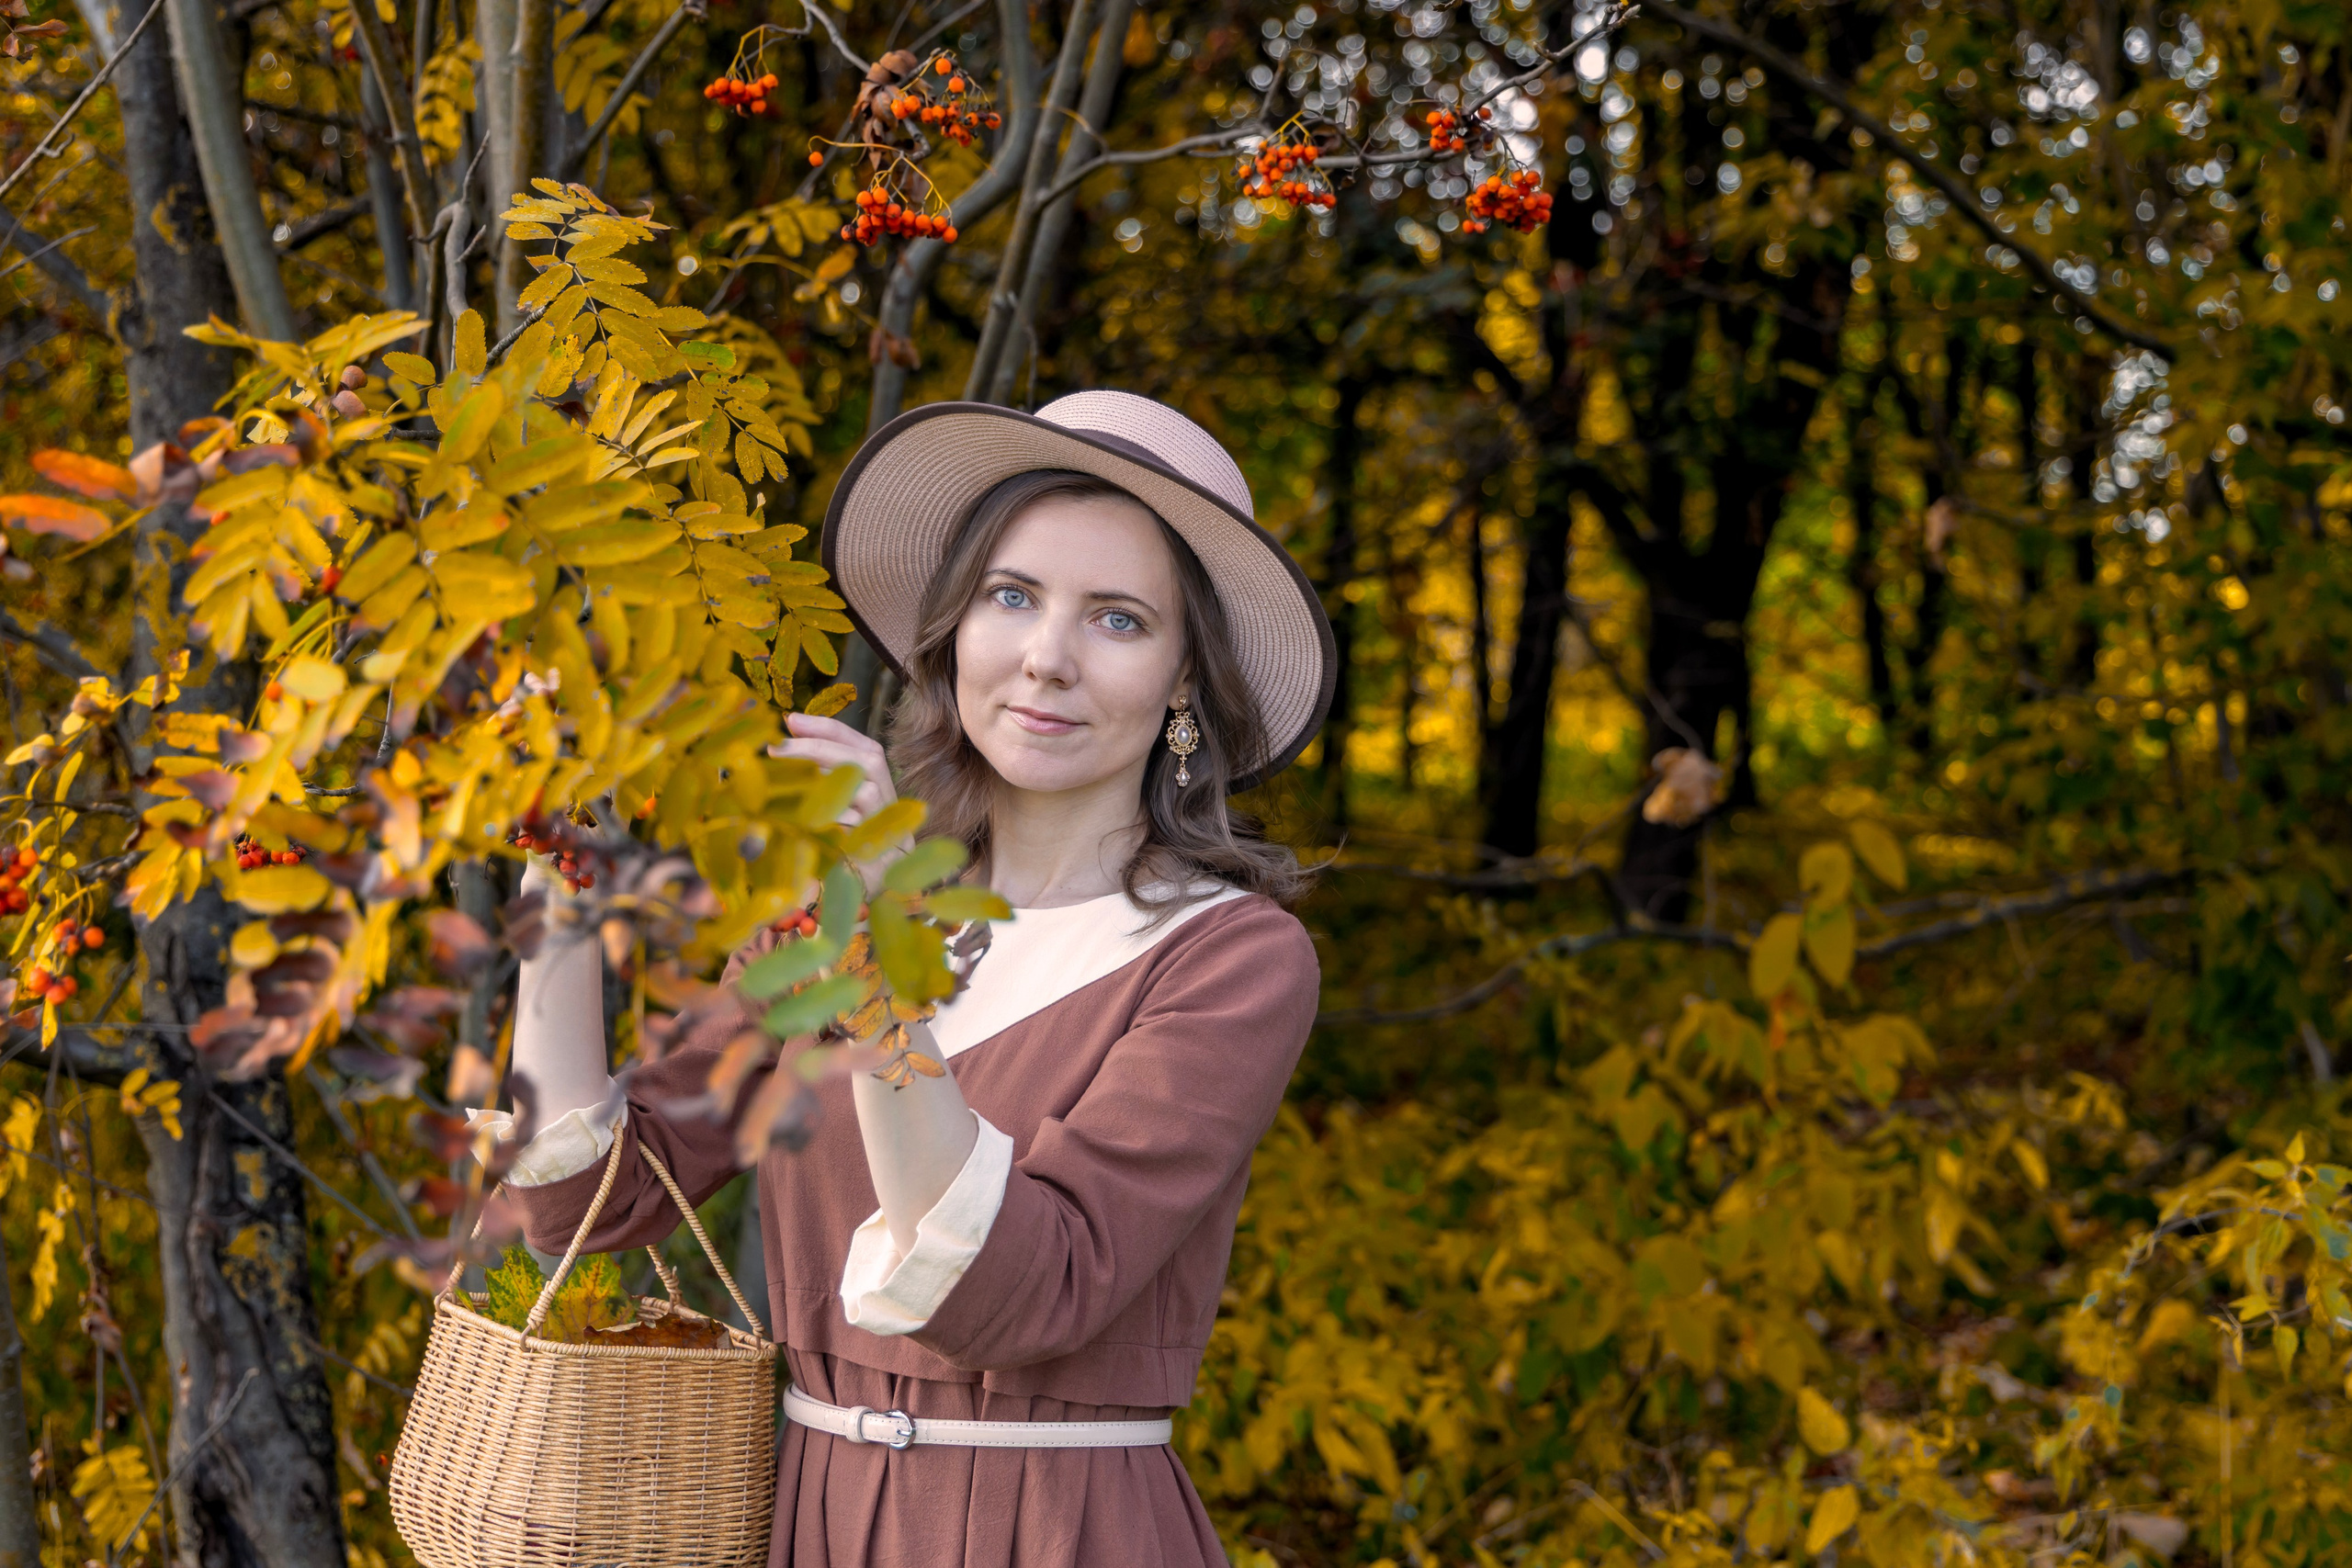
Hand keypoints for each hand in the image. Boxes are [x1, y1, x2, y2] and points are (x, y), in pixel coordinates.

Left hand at [768, 715, 905, 888]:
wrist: (872, 892)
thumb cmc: (844, 845)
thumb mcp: (830, 806)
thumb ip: (819, 777)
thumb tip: (782, 743)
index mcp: (879, 783)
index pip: (861, 744)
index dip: (828, 729)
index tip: (791, 719)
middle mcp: (889, 800)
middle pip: (864, 761)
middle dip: (819, 748)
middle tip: (777, 746)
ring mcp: (887, 826)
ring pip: (862, 791)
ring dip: (819, 780)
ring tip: (780, 777)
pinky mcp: (876, 852)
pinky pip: (851, 828)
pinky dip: (823, 817)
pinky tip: (793, 815)